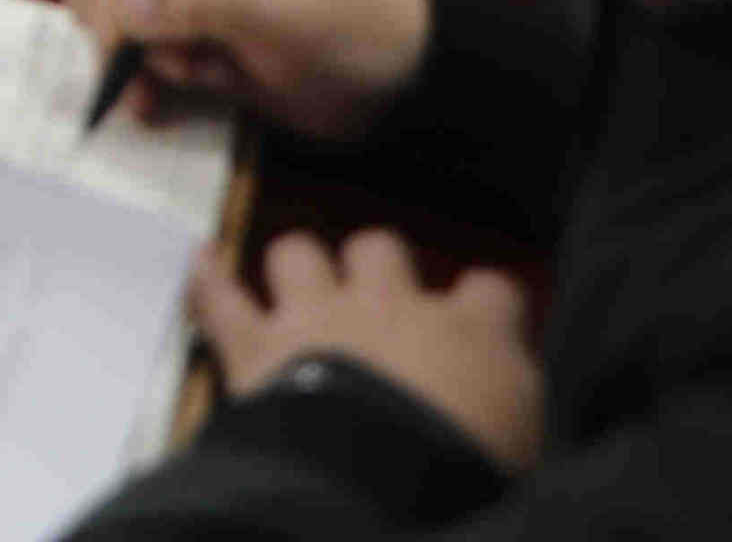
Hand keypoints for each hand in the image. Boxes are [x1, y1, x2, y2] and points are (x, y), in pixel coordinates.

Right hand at [48, 0, 435, 145]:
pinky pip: (129, 55)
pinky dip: (138, 84)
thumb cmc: (349, 24)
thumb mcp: (279, 5)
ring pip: (100, 11)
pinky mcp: (185, 38)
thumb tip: (121, 8)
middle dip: (101, 15)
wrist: (400, 82)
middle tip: (138, 61)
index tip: (119, 33)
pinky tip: (164, 107)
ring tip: (172, 85)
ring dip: (122, 56)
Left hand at [190, 234, 539, 471]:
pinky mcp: (258, 346)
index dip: (485, 303)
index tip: (483, 317)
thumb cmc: (466, 468)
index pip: (492, 291)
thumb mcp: (527, 439)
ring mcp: (318, 318)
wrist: (388, 483)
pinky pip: (221, 296)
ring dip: (298, 268)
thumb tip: (519, 401)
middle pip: (380, 249)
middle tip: (378, 300)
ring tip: (299, 285)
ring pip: (299, 254)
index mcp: (472, 334)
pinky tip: (204, 262)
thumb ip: (520, 402)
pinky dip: (208, 279)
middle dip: (376, 266)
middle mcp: (391, 307)